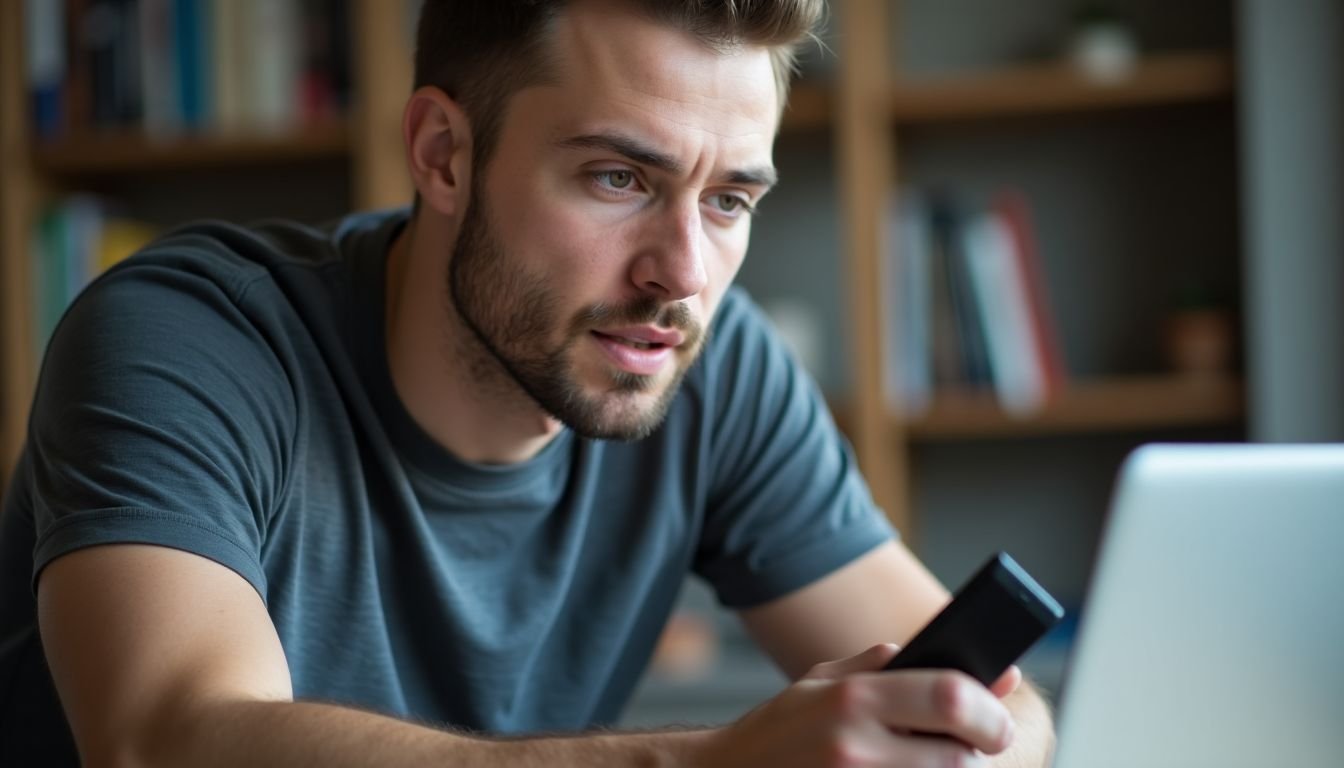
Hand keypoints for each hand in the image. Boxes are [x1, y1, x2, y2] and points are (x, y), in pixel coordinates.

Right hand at [699, 644, 1015, 767]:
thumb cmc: (778, 728)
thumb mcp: (821, 679)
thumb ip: (880, 665)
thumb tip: (941, 657)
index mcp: (853, 697)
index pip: (950, 697)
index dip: (990, 709)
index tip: (1000, 716)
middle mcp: (856, 745)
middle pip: (959, 756)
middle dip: (981, 751)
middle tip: (986, 745)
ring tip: (945, 758)